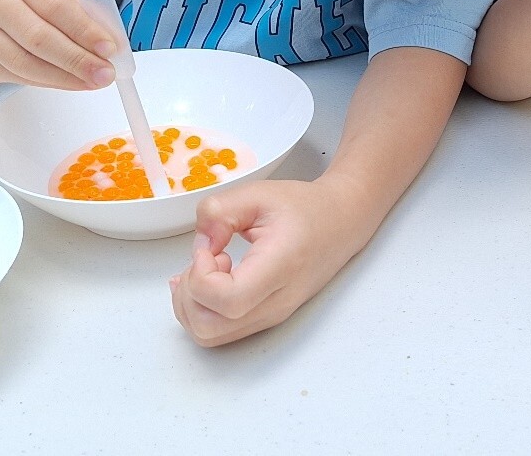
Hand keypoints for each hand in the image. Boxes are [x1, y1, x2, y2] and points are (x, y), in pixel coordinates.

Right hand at [0, 0, 115, 89]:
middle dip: (77, 60)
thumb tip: (115, 44)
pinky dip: (49, 83)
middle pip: (38, 37)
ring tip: (92, 81)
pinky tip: (71, 82)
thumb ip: (89, 13)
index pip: (55, 6)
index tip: (110, 48)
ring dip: (64, 77)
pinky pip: (17, 77)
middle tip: (105, 73)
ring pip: (24, 63)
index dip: (84, 30)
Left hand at [170, 176, 373, 346]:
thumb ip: (218, 211)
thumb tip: (199, 243)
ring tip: (205, 268)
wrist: (340, 222)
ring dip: (191, 305)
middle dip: (189, 294)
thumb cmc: (305, 208)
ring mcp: (271, 315)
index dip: (202, 276)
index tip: (208, 248)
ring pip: (209, 336)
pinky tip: (206, 279)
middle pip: (210, 328)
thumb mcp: (258, 193)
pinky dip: (201, 310)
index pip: (228, 300)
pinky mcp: (265, 318)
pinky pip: (220, 330)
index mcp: (280, 267)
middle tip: (204, 257)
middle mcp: (277, 301)